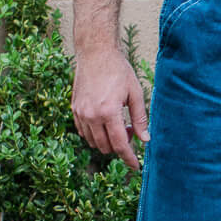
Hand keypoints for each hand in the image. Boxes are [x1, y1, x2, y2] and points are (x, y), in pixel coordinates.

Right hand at [72, 48, 149, 171]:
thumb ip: (140, 118)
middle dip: (120, 145)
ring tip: (118, 124)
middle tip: (130, 130)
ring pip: (93, 142)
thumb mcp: (135, 93)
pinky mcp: (74, 109)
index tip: (136, 167)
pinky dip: (95, 134)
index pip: (119, 145)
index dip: (128, 158)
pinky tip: (105, 122)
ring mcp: (80, 113)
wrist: (95, 53)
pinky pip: (83, 132)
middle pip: (106, 146)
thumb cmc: (118, 70)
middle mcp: (91, 116)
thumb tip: (145, 139)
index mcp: (108, 112)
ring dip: (107, 140)